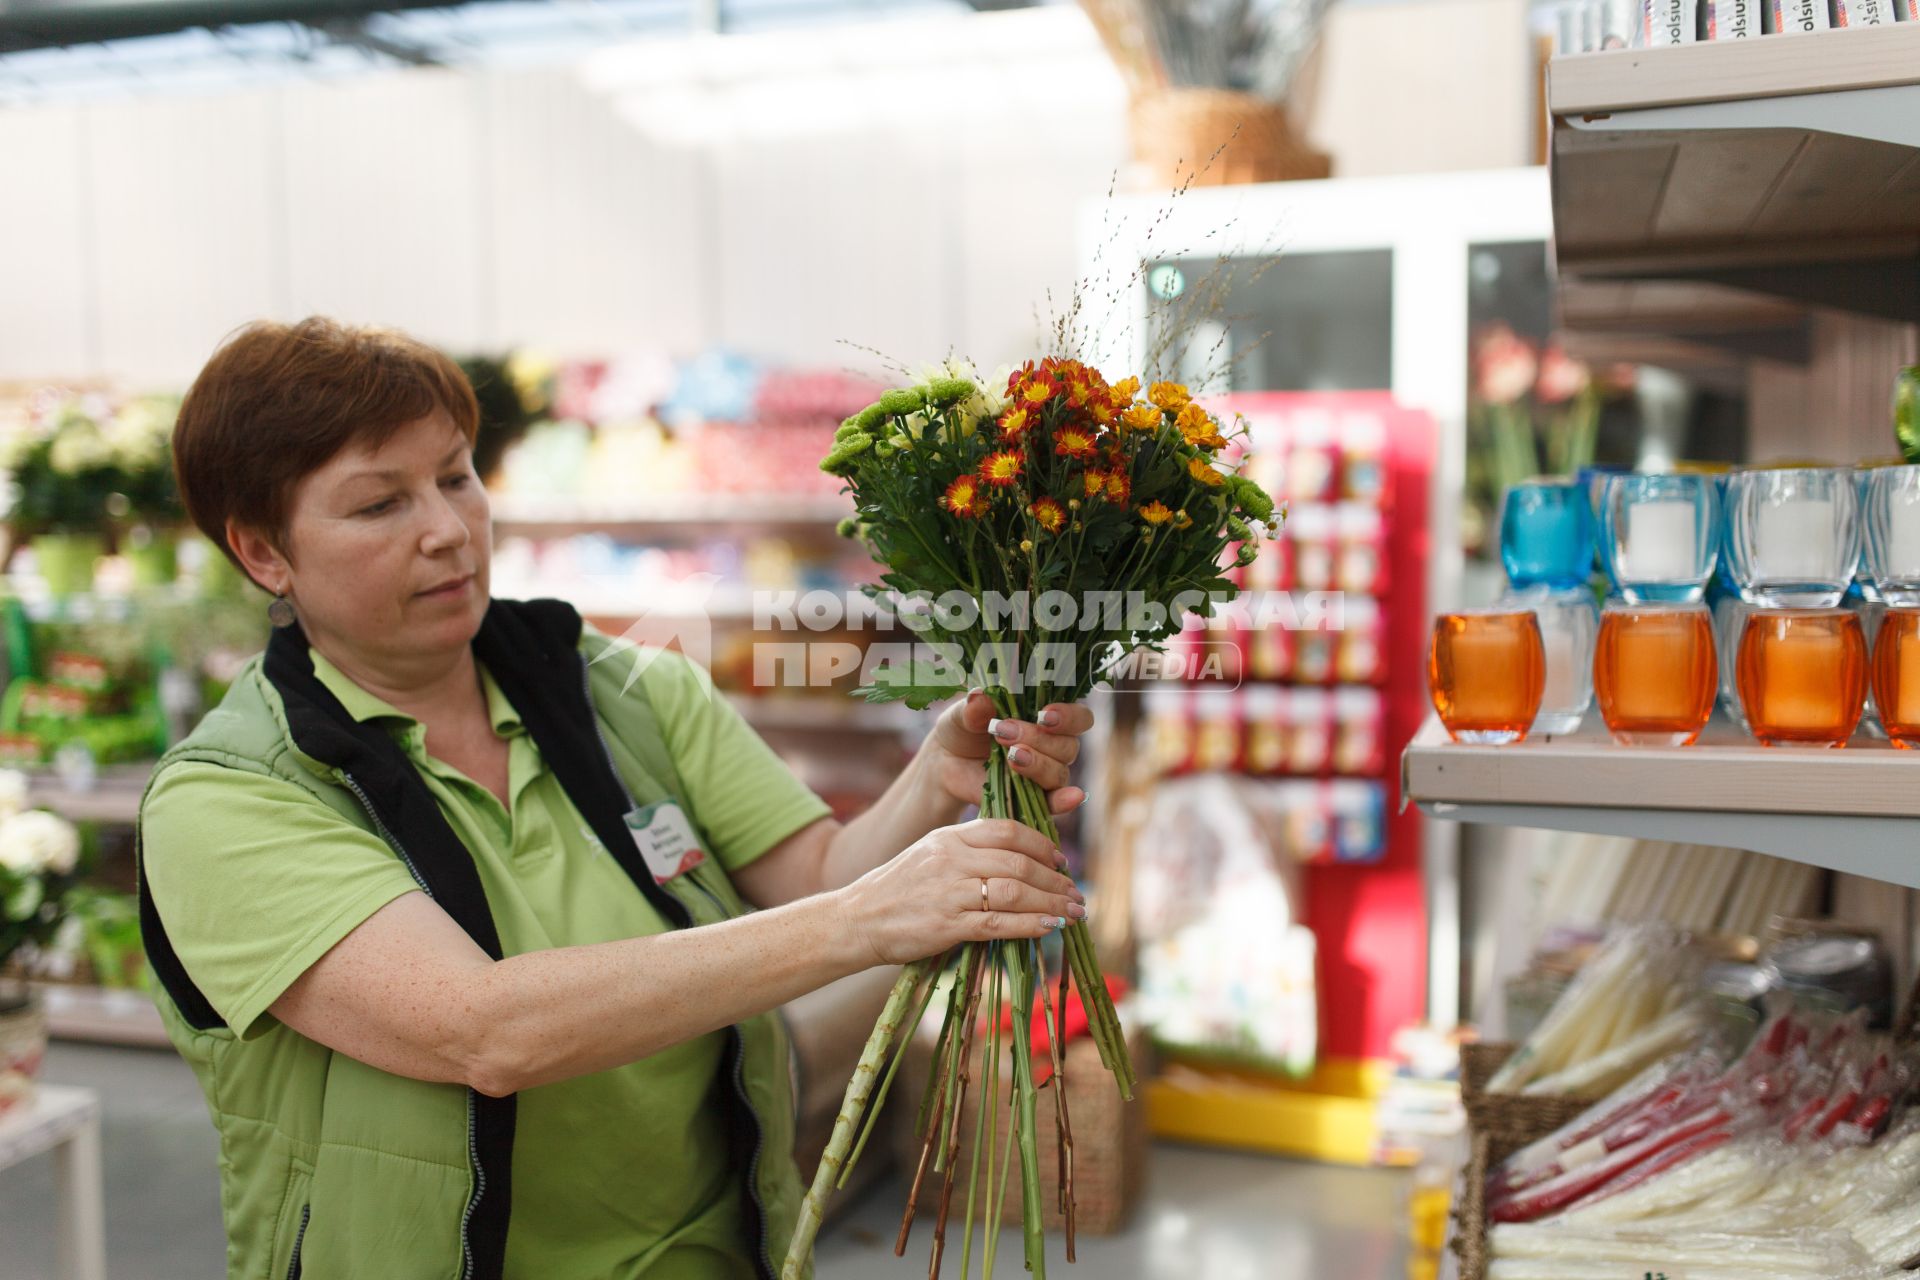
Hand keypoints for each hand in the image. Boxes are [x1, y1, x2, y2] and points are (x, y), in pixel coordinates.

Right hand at [835, 819, 1086, 965]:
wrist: (857, 919)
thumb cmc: (898, 890)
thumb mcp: (931, 855)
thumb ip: (969, 853)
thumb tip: (1018, 863)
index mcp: (950, 836)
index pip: (1008, 831)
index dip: (1042, 845)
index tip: (1060, 860)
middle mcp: (952, 858)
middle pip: (1019, 862)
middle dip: (1055, 879)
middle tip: (1075, 893)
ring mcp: (950, 891)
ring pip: (1015, 891)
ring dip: (1051, 903)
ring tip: (1073, 913)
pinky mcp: (947, 925)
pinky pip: (999, 922)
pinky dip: (1031, 925)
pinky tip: (1050, 928)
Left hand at [925, 691, 1094, 816]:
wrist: (946, 762)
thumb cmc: (963, 729)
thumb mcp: (963, 714)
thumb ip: (973, 707)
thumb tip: (980, 697)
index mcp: (1046, 719)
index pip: (1078, 718)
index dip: (1069, 716)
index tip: (1044, 714)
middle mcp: (1053, 747)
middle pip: (1068, 746)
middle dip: (1037, 739)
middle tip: (1004, 732)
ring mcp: (1044, 775)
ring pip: (1059, 772)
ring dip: (1037, 764)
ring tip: (1009, 756)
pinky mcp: (1033, 801)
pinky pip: (1055, 803)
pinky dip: (1063, 801)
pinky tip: (1069, 798)